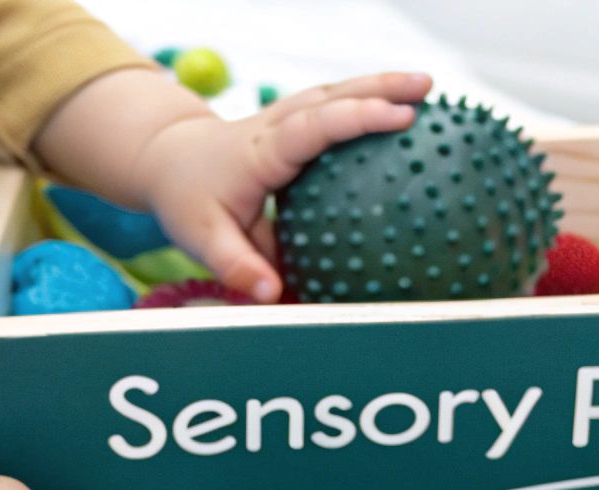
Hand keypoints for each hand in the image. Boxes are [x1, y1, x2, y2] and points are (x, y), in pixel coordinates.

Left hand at [135, 72, 431, 302]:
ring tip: (429, 87)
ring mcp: (284, 117)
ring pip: (336, 92)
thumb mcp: (202, 239)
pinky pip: (334, 106)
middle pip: (331, 96)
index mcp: (259, 151)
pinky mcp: (293, 121)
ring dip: (381, 85)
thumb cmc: (188, 202)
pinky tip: (403, 109)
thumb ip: (238, 266)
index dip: (356, 118)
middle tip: (428, 89)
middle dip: (380, 88)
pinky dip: (368, 100)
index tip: (399, 118)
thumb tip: (273, 295)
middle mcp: (275, 125)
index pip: (312, 127)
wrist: (168, 161)